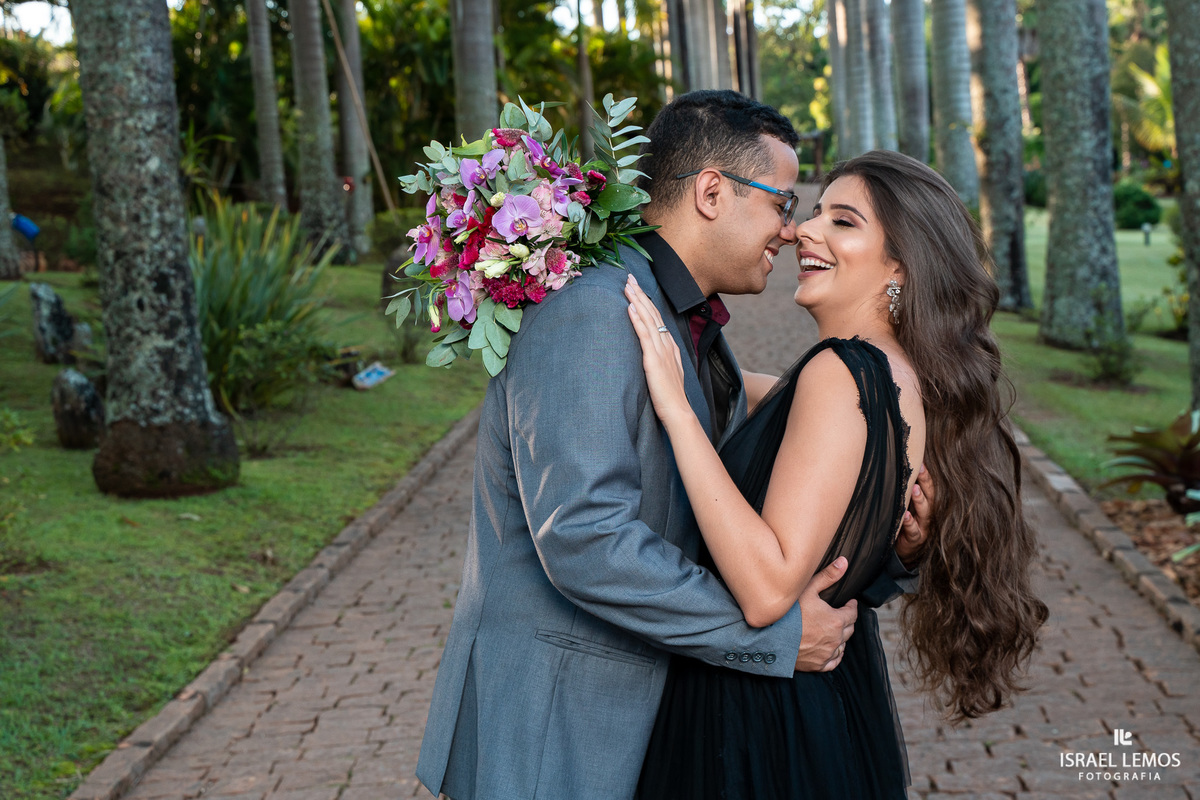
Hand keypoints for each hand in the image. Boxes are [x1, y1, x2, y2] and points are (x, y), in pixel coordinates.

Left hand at [624, 275, 690, 426]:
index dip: (647, 302)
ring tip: (627, 286)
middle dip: (641, 294)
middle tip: (629, 277)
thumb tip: (651, 354)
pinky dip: (638, 320)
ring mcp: (661, 351)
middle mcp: (667, 345)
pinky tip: (631, 308)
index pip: (657, 319)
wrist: (678, 411)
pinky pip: (645, 335)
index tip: (637, 288)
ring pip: (649, 320)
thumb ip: (661, 360)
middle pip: (653, 314)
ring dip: (637, 301)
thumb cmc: (671, 398)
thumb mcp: (666, 373)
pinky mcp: (654, 360)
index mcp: (670, 347)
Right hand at [795, 557, 856, 671]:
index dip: (851, 606)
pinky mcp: (818, 665)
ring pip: (842, 645)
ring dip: (840, 637)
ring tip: (834, 630)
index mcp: (836, 620)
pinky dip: (835, 654)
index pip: (852, 613)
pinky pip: (834, 661)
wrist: (769, 639)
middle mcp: (835, 639)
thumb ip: (828, 576)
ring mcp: (827, 654)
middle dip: (846, 620)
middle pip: (849, 629)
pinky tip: (831, 649)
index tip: (849, 603)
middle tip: (841, 614)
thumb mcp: (807, 590)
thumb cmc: (787, 613)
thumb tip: (844, 562)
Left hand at [896, 464, 933, 566]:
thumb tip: (902, 472)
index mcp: (928, 505)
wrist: (906, 552)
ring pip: (924, 512)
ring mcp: (923, 527)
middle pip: (930, 497)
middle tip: (921, 469)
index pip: (930, 488)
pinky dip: (910, 523)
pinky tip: (906, 515)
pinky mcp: (915, 539)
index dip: (927, 475)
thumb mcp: (909, 508)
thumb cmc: (906, 525)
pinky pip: (913, 530)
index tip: (922, 462)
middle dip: (926, 482)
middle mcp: (928, 515)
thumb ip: (908, 493)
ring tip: (915, 489)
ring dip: (920, 500)